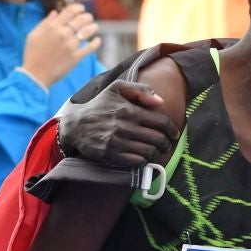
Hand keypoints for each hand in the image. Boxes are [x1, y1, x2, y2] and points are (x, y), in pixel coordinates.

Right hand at [21, 4, 101, 88]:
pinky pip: (90, 48)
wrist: (35, 75)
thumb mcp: (33, 35)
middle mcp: (63, 34)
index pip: (70, 11)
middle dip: (87, 16)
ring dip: (93, 27)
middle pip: (81, 19)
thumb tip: (55, 12)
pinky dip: (96, 43)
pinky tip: (97, 40)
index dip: (78, 7)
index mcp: (52, 27)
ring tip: (94, 27)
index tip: (81, 8)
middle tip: (88, 17)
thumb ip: (45, 23)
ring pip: (87, 31)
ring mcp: (71, 46)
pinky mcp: (76, 57)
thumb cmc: (32, 54)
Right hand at [59, 80, 178, 166]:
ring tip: (155, 150)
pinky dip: (144, 161)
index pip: (161, 122)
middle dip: (166, 143)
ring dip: (156, 153)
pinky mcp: (111, 155)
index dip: (172, 129)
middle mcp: (125, 127)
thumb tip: (160, 101)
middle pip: (158, 139)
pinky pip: (137, 162)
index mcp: (129, 110)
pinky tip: (142, 156)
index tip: (174, 134)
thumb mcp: (117, 89)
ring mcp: (118, 142)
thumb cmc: (100, 105)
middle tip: (166, 144)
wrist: (76, 124)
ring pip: (149, 152)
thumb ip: (140, 90)